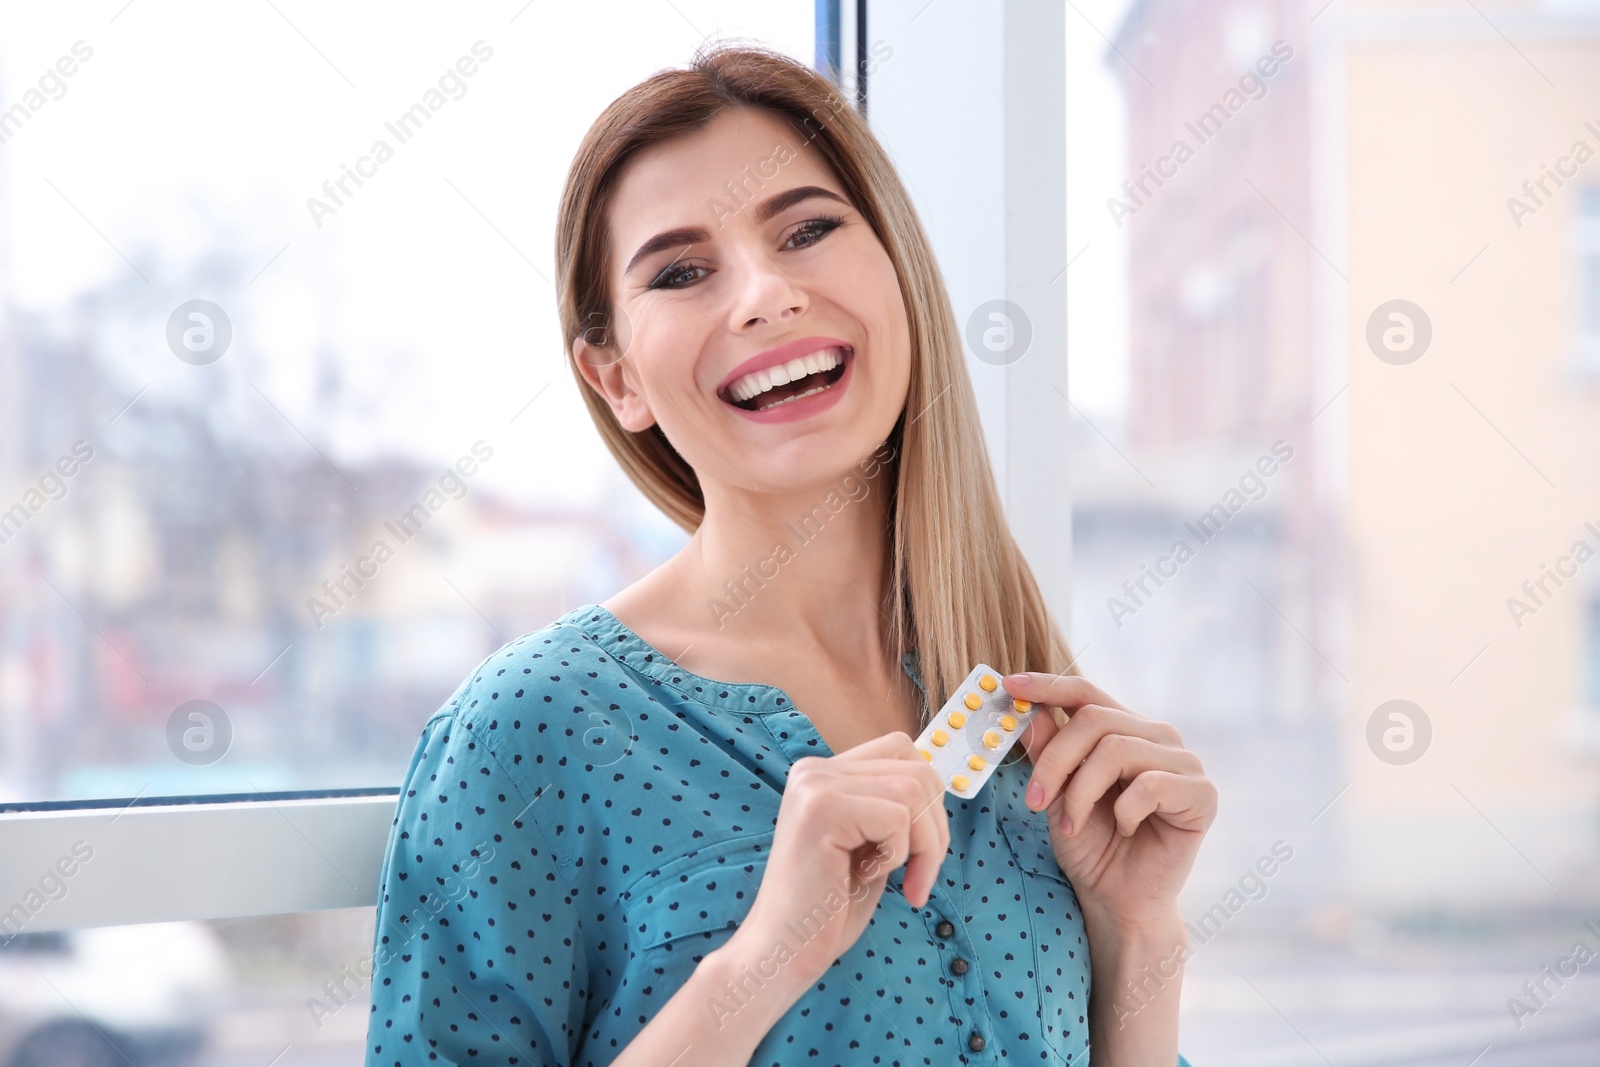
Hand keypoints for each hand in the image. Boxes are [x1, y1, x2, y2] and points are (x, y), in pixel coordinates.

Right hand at [737, 731, 950, 982]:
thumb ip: (892, 807)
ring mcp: (814, 785)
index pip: (903, 752)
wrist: (784, 951)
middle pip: (917, 770)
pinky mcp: (821, 809)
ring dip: (922, 847)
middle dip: (935, 830)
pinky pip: (897, 818)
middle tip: (919, 878)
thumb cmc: (829, 908)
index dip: (928, 801)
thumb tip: (939, 787)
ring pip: (914, 791)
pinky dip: (898, 856)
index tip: (920, 853)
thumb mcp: (870, 844)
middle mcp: (814, 769)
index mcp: (823, 773)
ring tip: (897, 881)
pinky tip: (863, 877)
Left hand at [1004, 673, 1215, 931]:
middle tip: (1033, 800)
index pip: (1086, 693)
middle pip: (1094, 719)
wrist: (1117, 899)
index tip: (1008, 684)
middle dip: (1055, 760)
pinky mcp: (1202, 793)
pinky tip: (1126, 830)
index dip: (1048, 685)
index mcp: (1124, 728)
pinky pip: (1151, 784)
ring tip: (1073, 825)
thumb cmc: (1090, 844)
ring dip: (1082, 792)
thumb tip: (1026, 710)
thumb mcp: (1056, 794)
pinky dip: (1125, 810)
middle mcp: (1156, 737)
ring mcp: (1183, 763)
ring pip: (1117, 749)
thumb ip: (1047, 751)